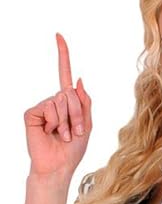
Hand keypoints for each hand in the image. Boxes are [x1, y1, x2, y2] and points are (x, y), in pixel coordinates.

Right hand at [24, 31, 91, 178]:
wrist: (58, 167)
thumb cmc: (72, 151)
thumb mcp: (87, 126)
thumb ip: (85, 103)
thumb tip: (77, 80)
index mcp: (67, 103)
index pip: (64, 75)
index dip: (63, 56)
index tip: (59, 36)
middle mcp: (54, 101)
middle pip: (69, 93)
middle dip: (77, 113)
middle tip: (74, 132)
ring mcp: (42, 106)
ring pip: (60, 100)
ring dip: (67, 121)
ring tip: (62, 135)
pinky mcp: (32, 112)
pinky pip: (49, 107)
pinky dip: (55, 122)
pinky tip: (51, 133)